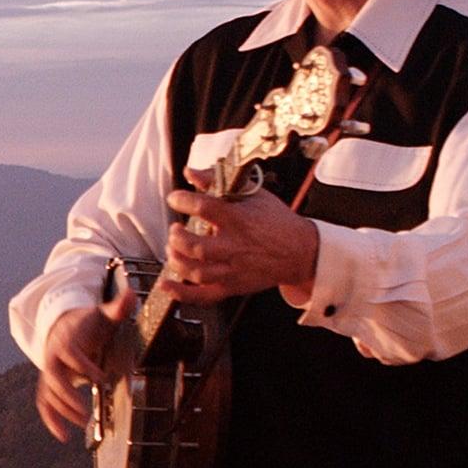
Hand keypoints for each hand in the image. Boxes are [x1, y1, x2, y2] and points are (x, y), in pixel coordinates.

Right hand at [34, 279, 132, 443]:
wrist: (65, 324)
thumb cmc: (89, 322)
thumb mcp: (103, 313)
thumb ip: (117, 307)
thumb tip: (132, 295)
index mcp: (67, 339)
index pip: (70, 352)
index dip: (82, 364)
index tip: (99, 377)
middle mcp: (53, 356)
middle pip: (54, 376)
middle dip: (67, 395)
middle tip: (85, 412)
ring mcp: (50, 371)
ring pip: (48, 393)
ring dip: (62, 410)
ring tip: (83, 424)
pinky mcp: (50, 384)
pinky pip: (45, 403)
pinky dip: (51, 419)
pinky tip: (63, 436)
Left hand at [161, 167, 318, 305]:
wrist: (302, 252)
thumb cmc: (276, 221)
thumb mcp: (253, 194)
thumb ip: (218, 182)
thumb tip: (191, 171)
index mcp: (239, 220)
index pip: (203, 208)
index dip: (182, 201)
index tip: (175, 199)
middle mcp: (235, 247)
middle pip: (196, 247)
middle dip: (177, 237)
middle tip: (175, 229)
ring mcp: (233, 270)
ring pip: (196, 272)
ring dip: (176, 260)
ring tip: (173, 248)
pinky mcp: (233, 287)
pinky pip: (204, 295)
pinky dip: (182, 293)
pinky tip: (166, 284)